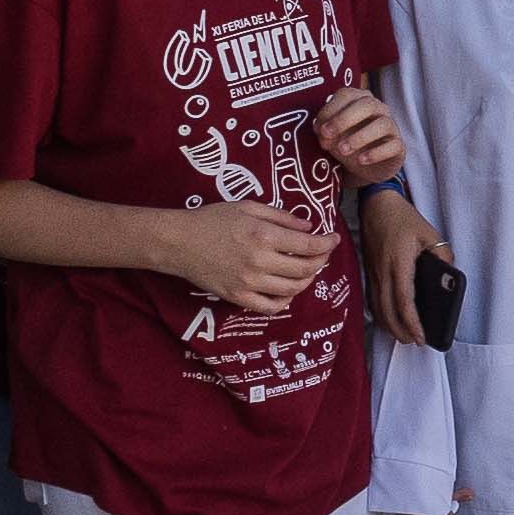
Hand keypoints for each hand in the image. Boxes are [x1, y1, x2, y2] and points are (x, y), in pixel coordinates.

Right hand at [159, 198, 336, 311]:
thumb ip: (281, 216)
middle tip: (323, 253)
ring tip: (308, 269)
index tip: (334, 239)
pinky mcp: (238, 297)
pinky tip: (288, 290)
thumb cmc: (212, 219)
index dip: (327, 243)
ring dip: (307, 280)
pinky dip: (285, 301)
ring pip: (292, 289)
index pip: (308, 244)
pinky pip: (270, 307)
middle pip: (306, 268)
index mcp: (264, 235)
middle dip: (321, 260)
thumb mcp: (248, 207)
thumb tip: (308, 226)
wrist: (179, 242)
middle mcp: (260, 261)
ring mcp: (249, 283)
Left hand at [314, 84, 407, 187]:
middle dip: (344, 119)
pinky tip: (361, 160)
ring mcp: (391, 126)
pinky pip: (393, 145)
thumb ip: (325, 131)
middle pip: (367, 104)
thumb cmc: (346, 142)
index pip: (347, 95)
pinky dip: (376, 153)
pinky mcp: (398, 146)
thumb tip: (323, 132)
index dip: (331, 110)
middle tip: (327, 135)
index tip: (320, 129)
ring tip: (343, 150)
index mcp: (358, 100)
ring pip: (382, 124)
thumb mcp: (331, 136)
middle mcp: (378, 109)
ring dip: (360, 137)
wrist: (364, 167)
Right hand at [361, 188, 444, 340]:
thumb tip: (449, 277)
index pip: (404, 301)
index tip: (421, 336)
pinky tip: (389, 320)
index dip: (412, 323)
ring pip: (378, 308)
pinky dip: (380, 315)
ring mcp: (373, 274)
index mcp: (399, 263)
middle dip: (400, 331)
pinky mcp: (369, 273)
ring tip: (403, 336)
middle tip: (414, 342)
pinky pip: (372, 300)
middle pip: (388, 311)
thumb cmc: (402, 218)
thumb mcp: (429, 233)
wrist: (375, 205)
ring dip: (389, 326)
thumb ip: (442, 254)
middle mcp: (383, 272)